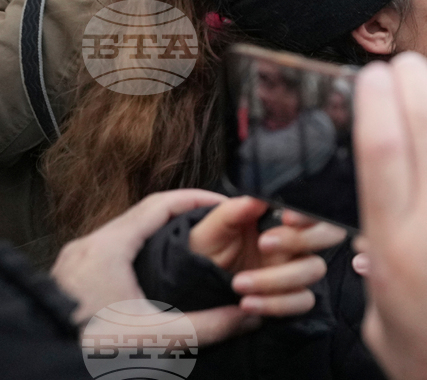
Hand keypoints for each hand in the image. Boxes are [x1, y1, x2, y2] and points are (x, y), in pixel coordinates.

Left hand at [50, 189, 258, 345]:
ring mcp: (76, 260)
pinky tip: (156, 266)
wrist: (42, 366)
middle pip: (144, 214)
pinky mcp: (70, 277)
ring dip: (160, 230)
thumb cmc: (89, 350)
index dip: (196, 198)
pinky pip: (111, 247)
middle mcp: (88, 246)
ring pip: (126, 230)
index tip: (224, 202)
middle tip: (215, 221)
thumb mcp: (155, 338)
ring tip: (192, 241)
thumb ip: (207, 326)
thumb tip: (249, 317)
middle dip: (182, 213)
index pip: (160, 204)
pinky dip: (139, 246)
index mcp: (108, 249)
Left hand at [189, 196, 345, 316]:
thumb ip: (232, 212)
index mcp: (279, 219)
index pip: (313, 208)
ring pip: (314, 269)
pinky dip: (277, 303)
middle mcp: (294, 243)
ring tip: (239, 284)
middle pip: (329, 235)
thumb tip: (256, 198)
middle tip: (263, 244)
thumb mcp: (210, 229)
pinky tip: (248, 303)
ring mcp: (294, 271)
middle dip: (302, 239)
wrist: (189, 289)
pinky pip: (303, 300)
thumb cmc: (202, 252)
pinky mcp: (290, 298)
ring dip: (279, 277)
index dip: (309, 212)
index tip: (287, 216)